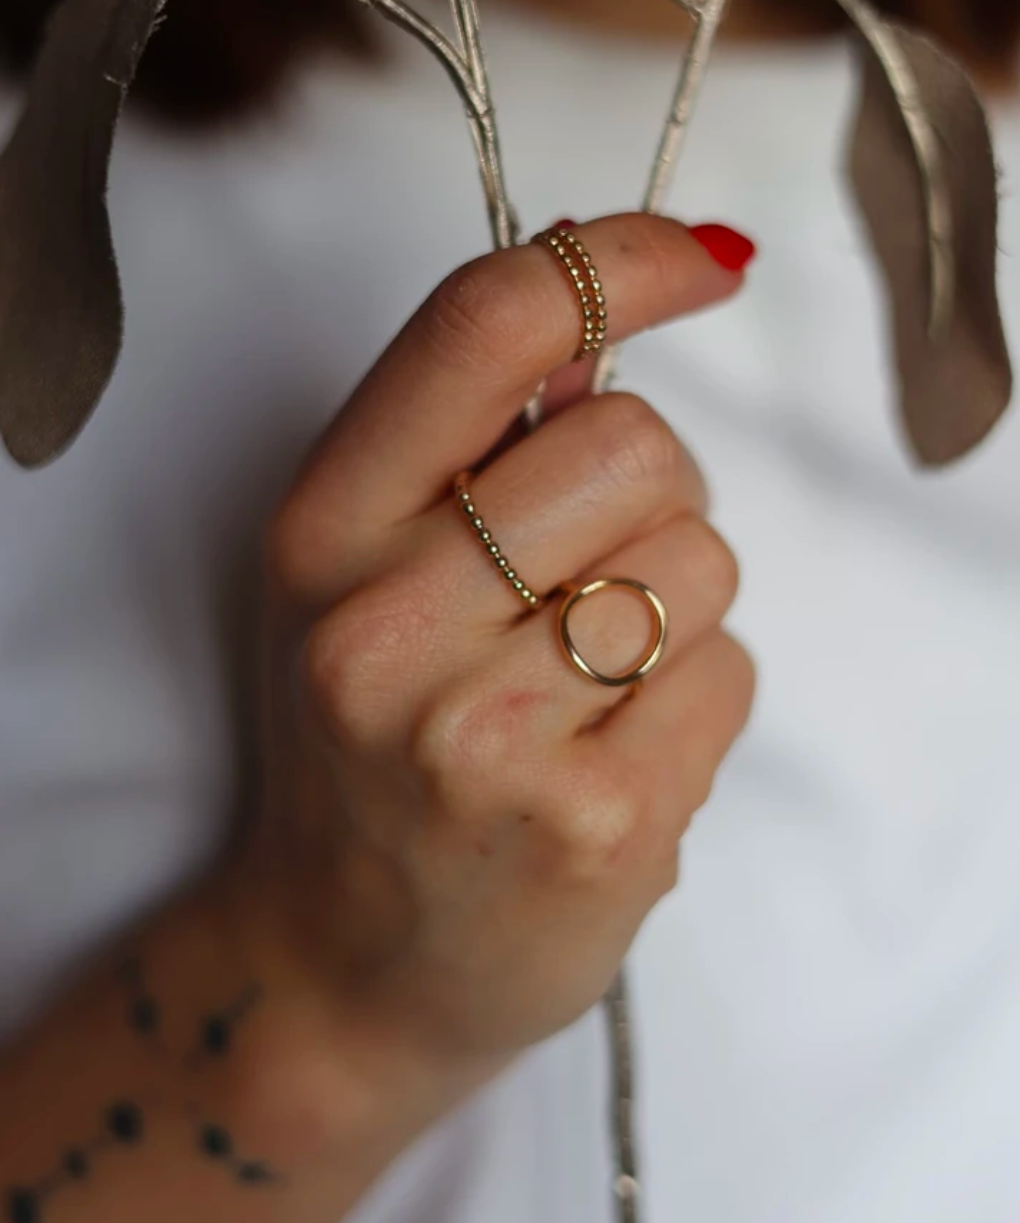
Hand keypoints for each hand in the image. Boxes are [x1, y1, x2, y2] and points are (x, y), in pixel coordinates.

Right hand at [243, 214, 754, 1075]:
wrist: (345, 964)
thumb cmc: (367, 746)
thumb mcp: (358, 573)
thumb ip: (463, 439)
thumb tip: (604, 313)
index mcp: (323, 532)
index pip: (485, 326)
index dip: (619, 259)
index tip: (703, 259)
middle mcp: (385, 628)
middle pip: (637, 442)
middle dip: (649, 492)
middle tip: (585, 570)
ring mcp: (487, 738)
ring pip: (701, 557)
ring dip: (675, 602)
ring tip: (585, 678)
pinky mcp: (595, 828)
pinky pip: (730, 672)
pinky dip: (695, 699)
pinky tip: (609, 754)